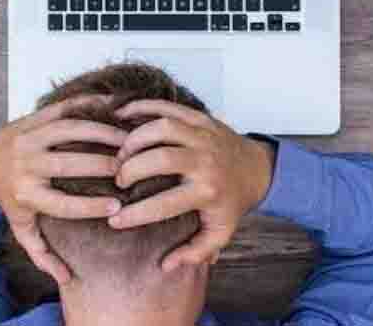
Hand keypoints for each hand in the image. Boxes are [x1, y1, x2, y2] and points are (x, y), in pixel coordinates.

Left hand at [0, 95, 126, 283]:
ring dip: (101, 133)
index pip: (62, 203)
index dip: (91, 206)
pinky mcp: (35, 118)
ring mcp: (30, 138)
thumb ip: (42, 253)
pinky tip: (113, 109)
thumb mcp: (21, 227)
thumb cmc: (11, 198)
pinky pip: (64, 108)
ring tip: (127, 139)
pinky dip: (89, 105)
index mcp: (26, 194)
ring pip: (69, 130)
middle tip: (129, 168)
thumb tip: (66, 278)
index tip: (117, 206)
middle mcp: (26, 165)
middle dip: (102, 165)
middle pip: (68, 164)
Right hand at [107, 100, 275, 270]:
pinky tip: (121, 115)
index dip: (135, 215)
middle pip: (160, 159)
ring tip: (121, 154)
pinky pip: (167, 107)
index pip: (163, 204)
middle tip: (118, 180)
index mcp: (207, 192)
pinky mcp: (199, 118)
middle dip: (131, 169)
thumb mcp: (220, 233)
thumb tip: (165, 266)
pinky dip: (141, 107)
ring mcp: (202, 136)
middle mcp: (205, 162)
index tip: (114, 221)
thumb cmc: (232, 202)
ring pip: (161, 128)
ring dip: (134, 139)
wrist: (258, 169)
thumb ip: (195, 252)